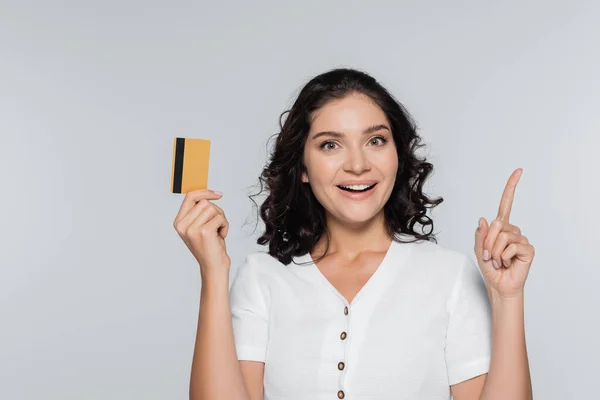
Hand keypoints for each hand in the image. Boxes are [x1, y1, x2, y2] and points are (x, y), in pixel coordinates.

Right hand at [173, 189, 230, 276]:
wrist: (213, 267)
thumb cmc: (209, 246)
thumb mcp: (199, 227)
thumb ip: (198, 211)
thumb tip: (207, 193)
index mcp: (179, 222)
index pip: (190, 197)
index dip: (204, 192)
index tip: (217, 194)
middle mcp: (183, 225)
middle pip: (204, 202)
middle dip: (216, 211)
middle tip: (217, 225)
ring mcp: (192, 228)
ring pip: (213, 208)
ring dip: (221, 218)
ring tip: (218, 231)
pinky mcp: (204, 232)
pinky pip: (220, 218)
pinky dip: (225, 225)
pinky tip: (221, 236)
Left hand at [474, 169, 534, 298]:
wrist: (499, 285)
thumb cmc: (490, 268)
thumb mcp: (479, 250)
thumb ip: (480, 235)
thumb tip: (483, 219)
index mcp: (500, 227)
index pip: (506, 204)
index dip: (511, 187)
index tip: (519, 171)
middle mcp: (512, 230)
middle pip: (496, 224)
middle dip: (487, 241)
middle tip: (488, 256)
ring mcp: (521, 239)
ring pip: (502, 237)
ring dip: (495, 251)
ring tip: (498, 261)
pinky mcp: (528, 249)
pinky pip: (511, 247)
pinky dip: (504, 257)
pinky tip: (507, 263)